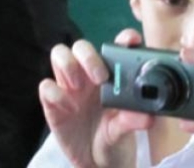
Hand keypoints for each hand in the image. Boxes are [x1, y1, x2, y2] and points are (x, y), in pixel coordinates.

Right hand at [38, 29, 153, 167]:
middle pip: (82, 46)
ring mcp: (69, 86)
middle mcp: (88, 74)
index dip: (123, 38)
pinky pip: (46, 86)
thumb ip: (133, 120)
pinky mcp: (53, 102)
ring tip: (79, 87)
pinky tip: (70, 108)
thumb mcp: (125, 128)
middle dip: (89, 56)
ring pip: (59, 54)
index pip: (117, 46)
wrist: (95, 160)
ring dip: (68, 65)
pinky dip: (55, 93)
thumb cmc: (112, 135)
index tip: (131, 41)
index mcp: (112, 73)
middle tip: (100, 77)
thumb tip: (147, 117)